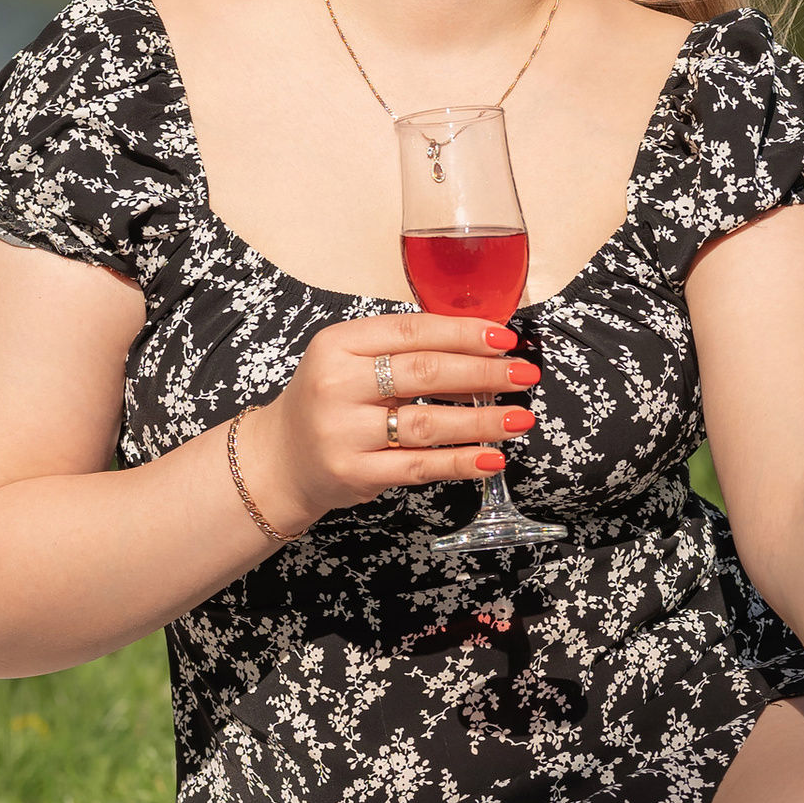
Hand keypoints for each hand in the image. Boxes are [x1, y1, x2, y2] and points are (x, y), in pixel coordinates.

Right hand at [239, 312, 536, 539]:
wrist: (280, 459)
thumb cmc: (330, 402)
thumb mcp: (352, 361)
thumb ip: (405, 351)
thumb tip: (482, 352)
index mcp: (338, 344)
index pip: (411, 330)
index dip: (463, 332)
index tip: (505, 339)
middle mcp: (336, 384)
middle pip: (423, 372)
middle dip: (482, 372)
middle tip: (523, 375)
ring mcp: (343, 431)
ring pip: (426, 423)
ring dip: (481, 421)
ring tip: (519, 418)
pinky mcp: (354, 472)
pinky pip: (419, 466)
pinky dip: (460, 463)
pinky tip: (491, 457)